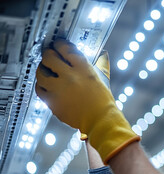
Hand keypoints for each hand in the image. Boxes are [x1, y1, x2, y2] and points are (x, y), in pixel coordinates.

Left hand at [36, 39, 139, 163]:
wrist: (100, 120)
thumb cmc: (103, 100)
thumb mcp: (103, 78)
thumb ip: (102, 64)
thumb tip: (103, 54)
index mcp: (83, 68)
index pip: (65, 48)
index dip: (59, 44)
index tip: (57, 44)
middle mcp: (69, 77)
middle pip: (49, 57)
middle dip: (48, 54)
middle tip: (49, 55)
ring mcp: (59, 90)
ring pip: (41, 73)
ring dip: (42, 69)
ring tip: (46, 70)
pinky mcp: (53, 102)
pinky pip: (40, 90)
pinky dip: (41, 85)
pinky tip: (46, 85)